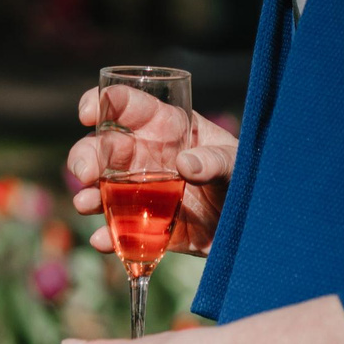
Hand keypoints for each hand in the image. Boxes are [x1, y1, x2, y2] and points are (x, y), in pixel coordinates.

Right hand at [66, 85, 234, 257]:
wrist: (260, 231)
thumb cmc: (249, 179)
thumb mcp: (237, 164)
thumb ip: (215, 160)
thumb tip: (184, 165)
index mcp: (167, 128)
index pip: (127, 105)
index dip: (101, 102)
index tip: (87, 113)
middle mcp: (147, 156)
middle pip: (104, 147)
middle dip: (86, 155)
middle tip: (83, 172)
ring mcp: (143, 192)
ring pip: (103, 188)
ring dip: (88, 195)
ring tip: (85, 204)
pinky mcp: (149, 227)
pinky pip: (121, 231)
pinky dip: (107, 237)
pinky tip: (103, 241)